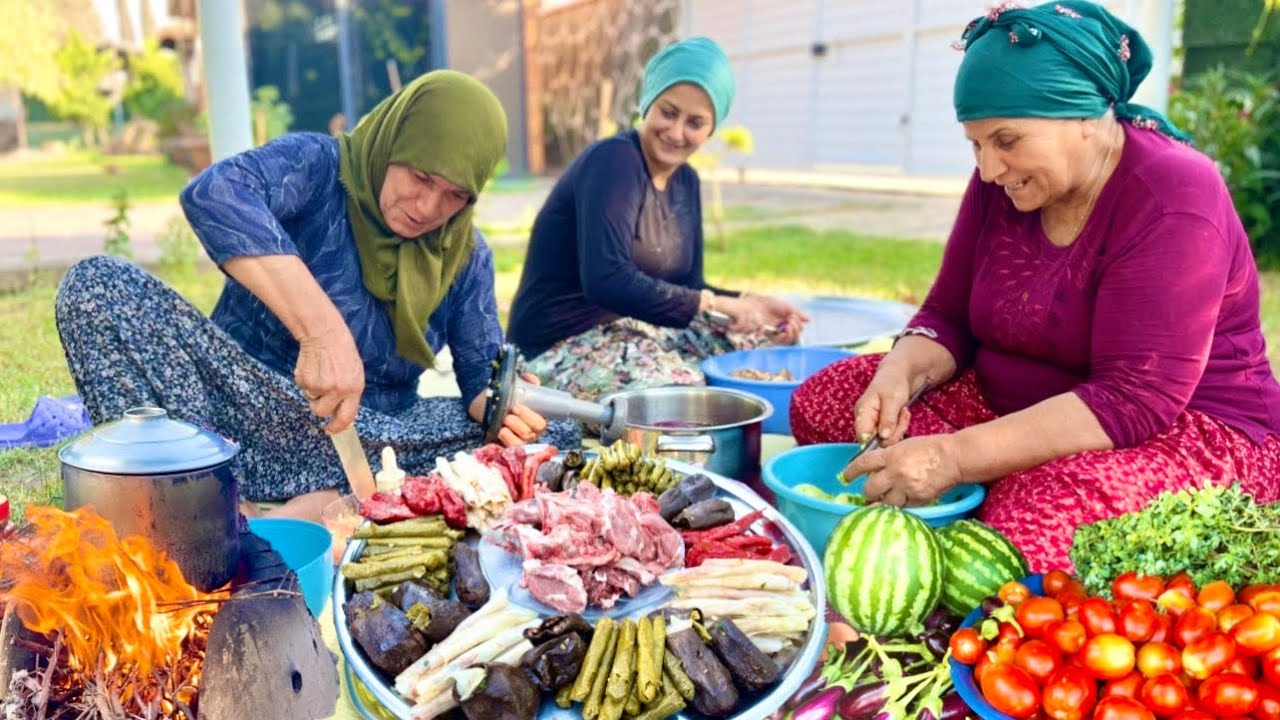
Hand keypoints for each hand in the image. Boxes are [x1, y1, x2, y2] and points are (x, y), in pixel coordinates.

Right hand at [295, 324, 364, 433]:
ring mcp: (320, 385)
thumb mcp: (354, 373)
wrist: (324, 333)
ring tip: (320, 372)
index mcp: (354, 388)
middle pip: (322, 412)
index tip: (331, 431)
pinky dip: (305, 380)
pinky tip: (313, 367)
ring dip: (313, 390)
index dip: (337, 427)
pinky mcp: (305, 379)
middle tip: (321, 393)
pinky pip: (303, 388)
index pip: (346, 417)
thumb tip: (341, 414)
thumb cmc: (342, 352)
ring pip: (311, 399)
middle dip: (319, 406)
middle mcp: (337, 390)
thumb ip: (349, 394)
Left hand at [468, 373, 548, 446]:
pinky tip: (500, 432)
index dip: (530, 417)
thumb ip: (527, 382)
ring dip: (512, 433)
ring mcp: (520, 442)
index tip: (516, 407)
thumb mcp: (517, 388)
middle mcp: (531, 433)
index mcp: (537, 420)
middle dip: (519, 424)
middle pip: (531, 433)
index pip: (540, 423)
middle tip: (508, 415)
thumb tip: (533, 380)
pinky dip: (506, 441)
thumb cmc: (506, 399)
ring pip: (521, 442)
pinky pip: (510, 449)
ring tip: (503, 423)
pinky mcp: (509, 448)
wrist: (486, 408)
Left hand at [751, 294, 808, 343]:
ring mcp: (776, 334)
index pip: (797, 329)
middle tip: (792, 319)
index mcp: (787, 322)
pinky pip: (781, 342)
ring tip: (789, 324)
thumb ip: (798, 314)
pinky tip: (785, 329)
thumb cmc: (770, 304)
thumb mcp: (787, 307)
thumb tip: (809, 320)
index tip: (793, 316)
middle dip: (797, 328)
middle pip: (795, 336)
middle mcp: (782, 329)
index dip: (798, 325)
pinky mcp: (770, 337)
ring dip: (793, 333)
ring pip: (789, 341)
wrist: (757, 305)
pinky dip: (786, 336)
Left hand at [845, 434, 962, 506]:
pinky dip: (901, 506)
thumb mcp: (904, 445)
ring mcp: (907, 487)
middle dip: (868, 492)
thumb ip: (888, 457)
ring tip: (886, 499)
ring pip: (885, 503)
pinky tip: (904, 500)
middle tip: (870, 492)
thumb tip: (873, 469)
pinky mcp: (919, 499)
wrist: (954, 457)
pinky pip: (903, 508)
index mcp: (891, 455)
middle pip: (870, 489)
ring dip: (883, 502)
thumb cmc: (930, 447)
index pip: (863, 464)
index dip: (851, 472)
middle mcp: (895, 472)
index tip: (845, 477)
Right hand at [853, 368, 917, 447]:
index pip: (862, 437)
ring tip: (904, 412)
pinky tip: (904, 413)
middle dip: (893, 432)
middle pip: (876, 440)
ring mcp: (874, 421)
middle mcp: (865, 419)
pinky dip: (901, 426)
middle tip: (903, 417)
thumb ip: (887, 419)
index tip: (892, 432)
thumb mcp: (892, 399)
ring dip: (899, 428)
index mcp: (862, 412)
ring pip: (886, 438)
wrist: (901, 373)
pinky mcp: (883, 423)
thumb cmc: (894, 382)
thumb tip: (883, 437)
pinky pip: (892, 433)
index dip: (877, 440)